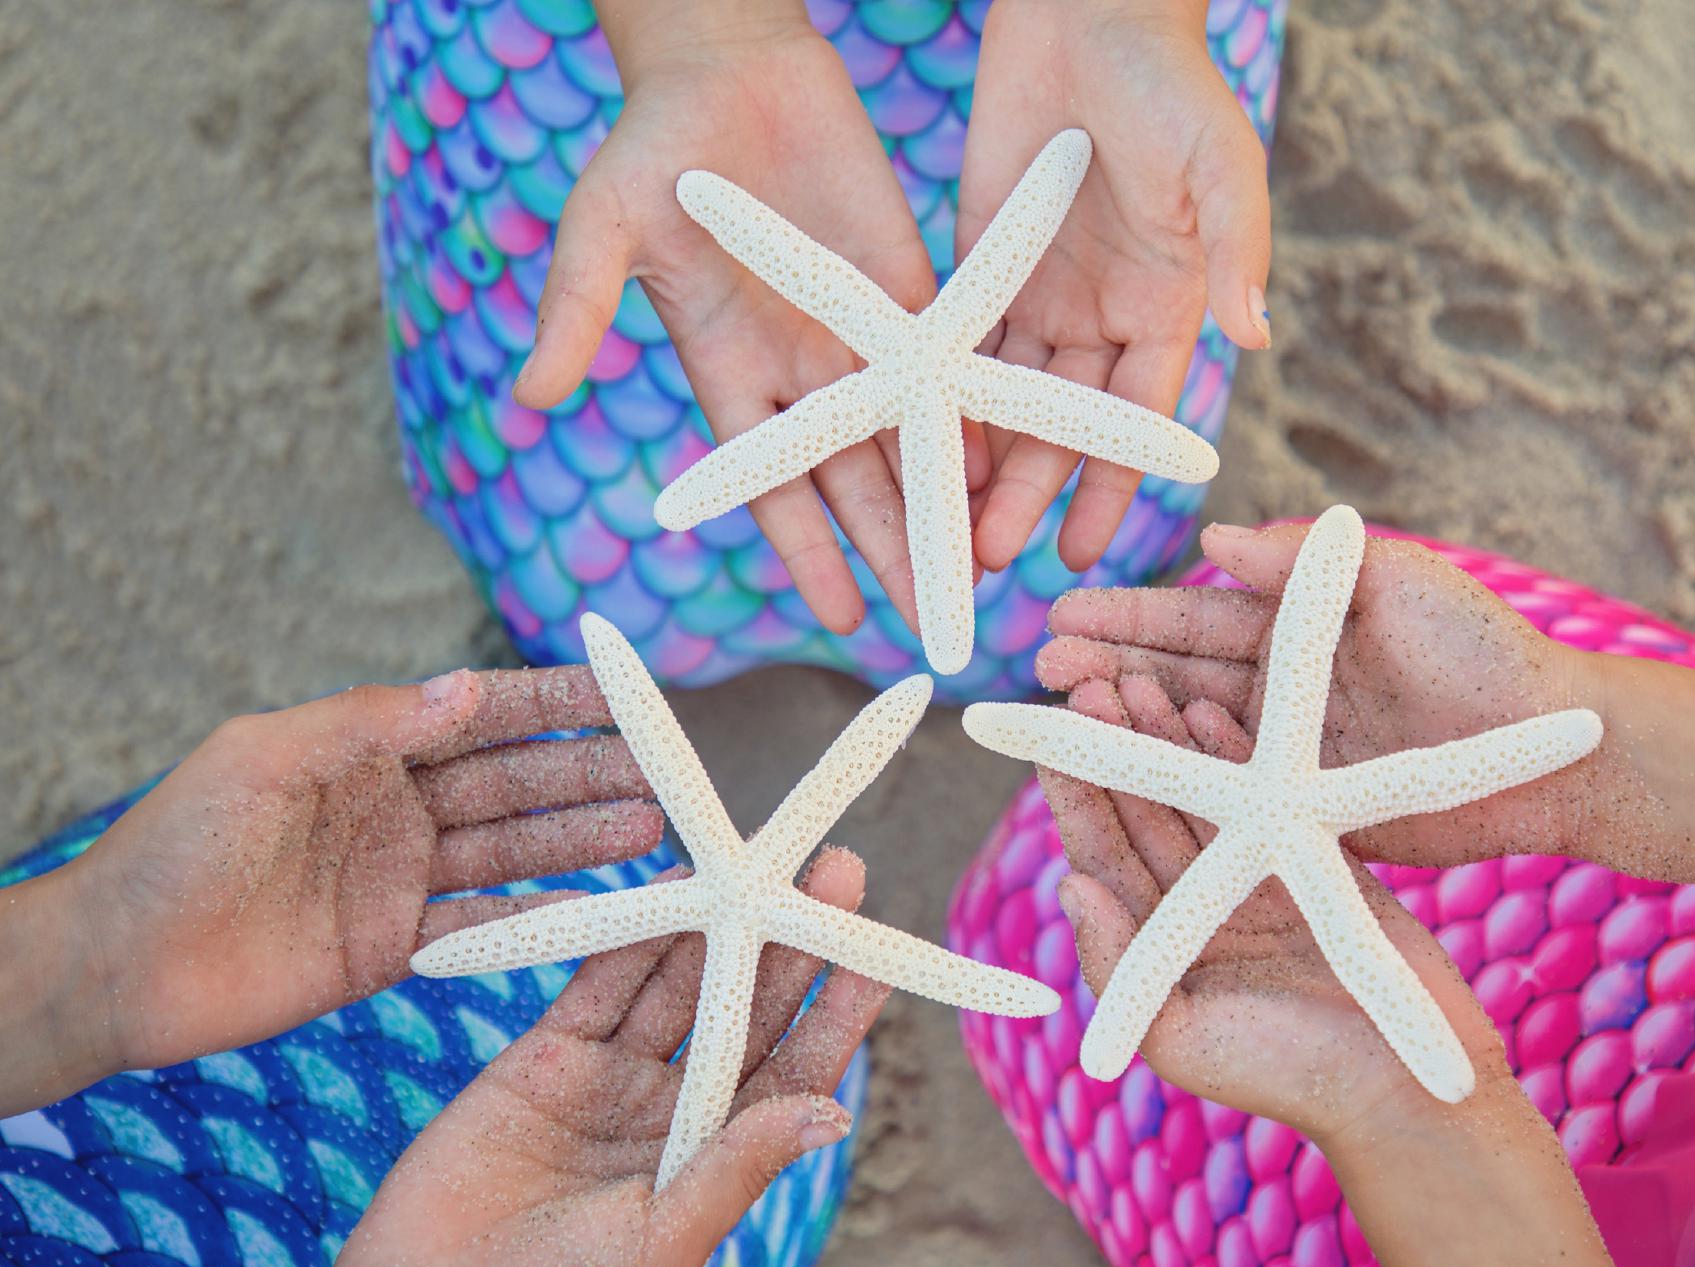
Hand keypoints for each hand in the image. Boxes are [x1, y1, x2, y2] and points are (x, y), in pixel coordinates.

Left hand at [41, 668, 659, 1098]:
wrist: (119, 965)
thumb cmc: (176, 844)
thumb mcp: (266, 758)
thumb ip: (370, 724)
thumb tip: (468, 688)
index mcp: (365, 749)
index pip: (478, 715)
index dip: (553, 703)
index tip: (624, 694)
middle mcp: (395, 807)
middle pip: (513, 782)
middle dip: (590, 773)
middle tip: (666, 773)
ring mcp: (400, 878)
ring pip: (513, 849)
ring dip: (583, 837)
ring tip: (654, 827)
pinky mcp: (396, 947)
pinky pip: (484, 924)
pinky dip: (542, 916)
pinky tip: (600, 905)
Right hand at [275, 851, 888, 1266]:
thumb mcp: (665, 1237)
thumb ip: (738, 1166)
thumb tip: (832, 1115)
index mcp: (716, 1154)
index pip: (795, 1067)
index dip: (836, 1009)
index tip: (876, 951)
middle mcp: (674, 1106)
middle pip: (746, 1005)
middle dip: (787, 939)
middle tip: (831, 870)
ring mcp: (612, 1077)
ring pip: (677, 982)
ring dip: (715, 923)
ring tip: (755, 861)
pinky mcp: (545, 1055)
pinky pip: (599, 981)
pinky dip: (631, 934)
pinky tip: (668, 885)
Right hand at [517, 2, 961, 638]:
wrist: (727, 67)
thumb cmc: (652, 146)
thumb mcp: (603, 228)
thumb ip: (577, 311)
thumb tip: (532, 394)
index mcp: (730, 376)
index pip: (778, 490)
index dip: (812, 554)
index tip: (847, 616)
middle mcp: (801, 374)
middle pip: (858, 487)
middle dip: (896, 552)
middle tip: (939, 619)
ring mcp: (859, 335)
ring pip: (910, 443)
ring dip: (945, 506)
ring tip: (982, 569)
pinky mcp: (907, 288)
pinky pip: (948, 370)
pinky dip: (976, 419)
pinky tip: (1010, 469)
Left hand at [960, 0, 1271, 573]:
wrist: (1089, 11)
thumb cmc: (1169, 82)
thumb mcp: (1219, 165)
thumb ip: (1236, 249)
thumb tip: (1257, 335)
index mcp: (1166, 308)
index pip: (1134, 421)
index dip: (1109, 487)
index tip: (1083, 549)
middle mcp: (1102, 317)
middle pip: (1061, 428)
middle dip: (1031, 494)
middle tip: (991, 559)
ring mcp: (1038, 295)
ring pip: (1007, 403)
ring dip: (982, 464)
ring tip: (945, 526)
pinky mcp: (981, 265)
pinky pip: (958, 348)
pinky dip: (942, 398)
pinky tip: (913, 448)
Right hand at [1037, 521, 1604, 867]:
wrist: (1551, 750)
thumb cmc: (1482, 648)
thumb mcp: (1395, 578)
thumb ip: (1306, 562)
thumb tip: (1212, 539)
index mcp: (1294, 631)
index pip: (1191, 618)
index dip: (1126, 616)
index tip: (1061, 612)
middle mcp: (1277, 692)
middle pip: (1172, 676)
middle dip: (1105, 668)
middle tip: (1044, 666)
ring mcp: (1285, 756)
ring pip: (1185, 737)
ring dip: (1125, 724)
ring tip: (1070, 711)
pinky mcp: (1302, 814)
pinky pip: (1226, 798)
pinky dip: (1176, 782)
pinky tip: (1127, 773)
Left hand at [1042, 671, 1507, 1141]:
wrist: (1406, 1091)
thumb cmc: (1287, 1079)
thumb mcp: (1182, 1037)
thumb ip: (1121, 967)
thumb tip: (1067, 887)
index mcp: (1158, 944)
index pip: (1102, 856)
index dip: (1075, 796)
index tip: (1048, 738)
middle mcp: (1197, 905)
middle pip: (1144, 812)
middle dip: (1117, 748)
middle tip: (1091, 682)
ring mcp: (1254, 879)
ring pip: (1199, 795)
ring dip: (1169, 739)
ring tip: (1142, 680)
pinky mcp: (1312, 860)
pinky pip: (1266, 795)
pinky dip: (1239, 754)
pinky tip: (1213, 706)